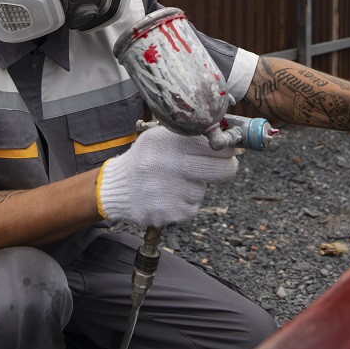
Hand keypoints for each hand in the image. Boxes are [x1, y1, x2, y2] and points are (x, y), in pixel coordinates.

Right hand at [96, 126, 238, 226]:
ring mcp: (168, 190)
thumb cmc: (146, 159)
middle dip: (228, 168)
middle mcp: (168, 165)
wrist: (117, 188)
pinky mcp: (168, 212)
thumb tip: (226, 136)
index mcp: (167, 142)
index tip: (232, 150)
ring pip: (202, 190)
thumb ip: (189, 136)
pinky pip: (192, 208)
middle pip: (220, 170)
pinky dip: (185, 203)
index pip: (211, 145)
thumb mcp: (160, 138)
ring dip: (195, 187)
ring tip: (174, 183)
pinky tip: (169, 197)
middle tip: (229, 166)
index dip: (227, 149)